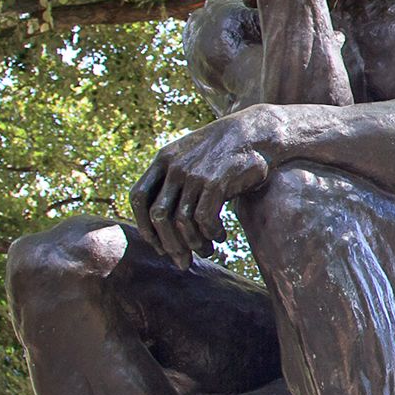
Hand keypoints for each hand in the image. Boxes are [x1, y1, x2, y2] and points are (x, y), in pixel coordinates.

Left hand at [129, 107, 277, 266]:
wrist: (256, 132)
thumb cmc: (225, 152)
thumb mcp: (192, 158)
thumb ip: (175, 180)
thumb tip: (162, 220)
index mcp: (163, 159)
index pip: (138, 198)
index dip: (144, 225)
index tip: (158, 245)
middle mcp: (175, 166)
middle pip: (158, 215)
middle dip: (169, 244)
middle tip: (182, 261)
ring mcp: (195, 173)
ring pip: (182, 221)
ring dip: (194, 243)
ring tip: (207, 250)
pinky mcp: (216, 181)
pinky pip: (204, 218)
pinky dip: (211, 233)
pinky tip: (220, 236)